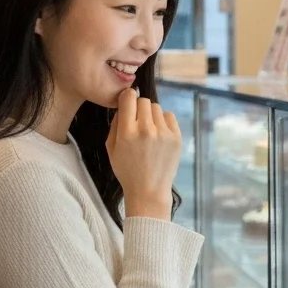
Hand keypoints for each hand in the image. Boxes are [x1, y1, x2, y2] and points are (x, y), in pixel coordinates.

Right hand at [106, 88, 180, 220]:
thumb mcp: (111, 148)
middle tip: (137, 121)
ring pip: (157, 108)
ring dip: (151, 115)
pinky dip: (164, 121)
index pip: (129, 97)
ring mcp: (163, 133)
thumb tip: (123, 104)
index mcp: (127, 132)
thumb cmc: (127, 170)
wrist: (149, 190)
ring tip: (149, 130)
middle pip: (144, 101)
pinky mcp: (176, 138)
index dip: (127, 98)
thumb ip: (115, 124)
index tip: (127, 104)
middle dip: (139, 108)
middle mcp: (146, 129)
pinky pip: (169, 116)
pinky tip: (159, 134)